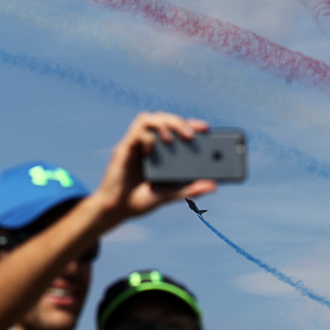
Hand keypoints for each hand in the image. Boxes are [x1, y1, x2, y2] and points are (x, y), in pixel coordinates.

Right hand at [93, 112, 215, 227]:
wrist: (115, 210)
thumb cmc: (139, 201)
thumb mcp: (168, 196)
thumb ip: (188, 189)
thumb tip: (214, 185)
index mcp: (159, 152)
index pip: (174, 128)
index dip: (189, 123)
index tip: (206, 129)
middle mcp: (147, 144)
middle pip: (161, 118)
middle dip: (178, 121)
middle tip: (190, 135)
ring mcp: (134, 145)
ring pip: (147, 119)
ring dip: (162, 123)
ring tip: (171, 138)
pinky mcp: (123, 150)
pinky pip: (135, 133)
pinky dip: (147, 137)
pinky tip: (152, 150)